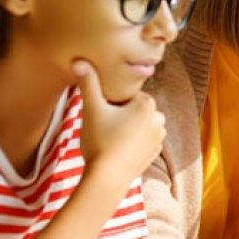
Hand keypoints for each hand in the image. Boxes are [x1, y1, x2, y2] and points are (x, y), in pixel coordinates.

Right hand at [73, 60, 164, 182]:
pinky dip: (130, 143)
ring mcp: (159, 138)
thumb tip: (78, 60)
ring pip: (137, 125)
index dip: (111, 105)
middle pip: (133, 110)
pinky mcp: (155, 153)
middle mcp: (159, 119)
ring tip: (109, 141)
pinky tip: (117, 150)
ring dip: (125, 129)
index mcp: (148, 105)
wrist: (108, 178)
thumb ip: (88, 84)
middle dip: (119, 117)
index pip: (126, 96)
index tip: (102, 117)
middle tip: (104, 130)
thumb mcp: (92, 109)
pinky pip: (140, 141)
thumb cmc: (100, 141)